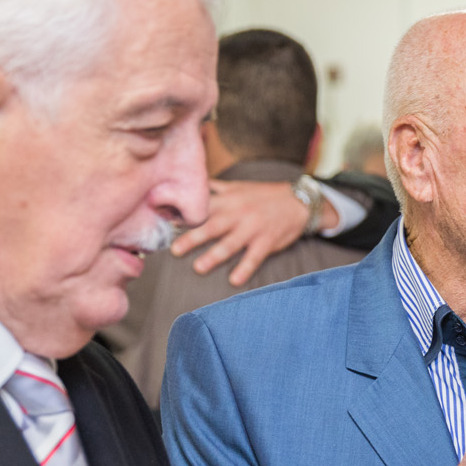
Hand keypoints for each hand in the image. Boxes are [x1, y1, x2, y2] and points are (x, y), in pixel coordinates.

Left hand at [168, 179, 335, 285]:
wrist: (299, 202)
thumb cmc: (265, 195)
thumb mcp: (239, 186)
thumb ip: (215, 188)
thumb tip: (192, 184)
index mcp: (228, 200)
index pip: (202, 207)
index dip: (184, 215)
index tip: (166, 224)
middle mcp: (238, 214)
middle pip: (212, 226)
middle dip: (193, 238)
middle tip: (174, 250)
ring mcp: (253, 229)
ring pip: (231, 244)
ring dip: (214, 256)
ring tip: (198, 268)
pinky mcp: (267, 242)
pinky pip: (254, 257)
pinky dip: (245, 269)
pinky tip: (235, 281)